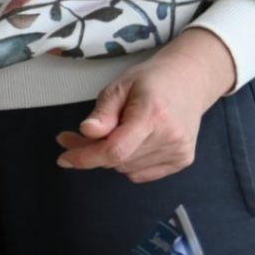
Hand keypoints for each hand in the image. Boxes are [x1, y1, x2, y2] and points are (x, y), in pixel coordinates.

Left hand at [55, 30, 234, 182]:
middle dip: (91, 151)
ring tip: (111, 133)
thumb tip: (87, 132)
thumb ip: (103, 112)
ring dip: (110, 157)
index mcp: (153, 115)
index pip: (115, 150)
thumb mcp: (119, 87)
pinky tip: (134, 141)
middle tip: (79, 136)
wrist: (191, 81)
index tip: (64, 158)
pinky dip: (128, 162)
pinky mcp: (183, 160)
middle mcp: (170, 137)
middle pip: (117, 160)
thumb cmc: (150, 81)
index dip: (86, 158)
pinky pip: (141, 173)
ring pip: (126, 168)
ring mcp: (180, 151)